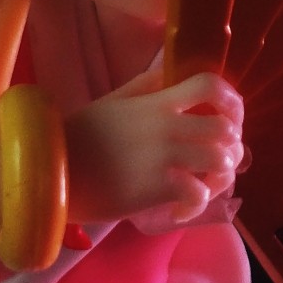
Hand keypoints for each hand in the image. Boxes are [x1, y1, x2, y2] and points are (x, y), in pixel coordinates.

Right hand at [63, 70, 244, 225]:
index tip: (231, 117)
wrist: (50, 170)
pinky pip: (198, 194)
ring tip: (202, 187)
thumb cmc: (78, 137)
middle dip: (231, 148)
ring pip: (220, 161)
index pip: (210, 85)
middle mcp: (165, 125)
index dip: (232, 100)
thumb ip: (145, 86)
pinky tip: (180, 210)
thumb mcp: (113, 101)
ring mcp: (162, 156)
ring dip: (219, 178)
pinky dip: (196, 205)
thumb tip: (171, 73)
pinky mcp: (154, 187)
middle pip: (226, 129)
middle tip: (216, 163)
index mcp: (156, 101)